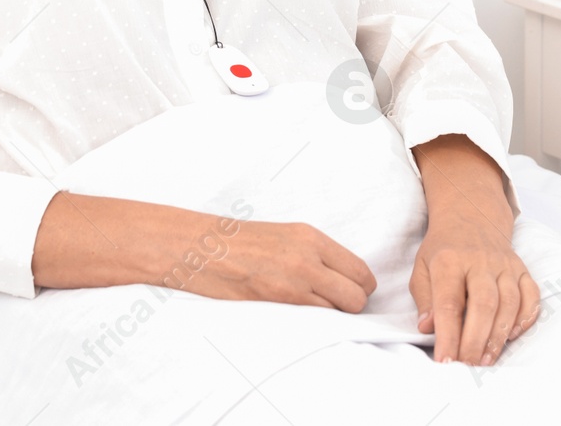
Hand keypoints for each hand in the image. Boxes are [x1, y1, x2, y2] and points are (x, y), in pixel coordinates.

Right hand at [171, 215, 378, 312]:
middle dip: (350, 307)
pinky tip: (296, 316)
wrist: (200, 248)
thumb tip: (343, 279)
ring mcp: (293, 282)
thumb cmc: (238, 243)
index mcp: (310, 237)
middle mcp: (307, 258)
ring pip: (338, 313)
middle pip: (357, 296)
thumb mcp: (284, 237)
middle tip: (333, 306)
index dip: (360, 288)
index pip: (360, 271)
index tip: (348, 292)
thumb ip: (315, 254)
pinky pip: (313, 321)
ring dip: (331, 317)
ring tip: (309, 310)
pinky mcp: (277, 302)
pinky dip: (312, 324)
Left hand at [410, 202, 539, 364]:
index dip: (448, 334)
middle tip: (468, 366)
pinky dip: (525, 318)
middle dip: (476, 340)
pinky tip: (512, 336)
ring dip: (499, 335)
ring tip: (486, 360)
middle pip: (483, 304)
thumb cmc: (442, 250)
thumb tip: (428, 329)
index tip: (445, 360)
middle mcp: (480, 261)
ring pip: (509, 302)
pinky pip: (531, 295)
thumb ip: (424, 299)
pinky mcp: (522, 268)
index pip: (449, 302)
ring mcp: (504, 264)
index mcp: (449, 260)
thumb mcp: (421, 268)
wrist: (471, 216)